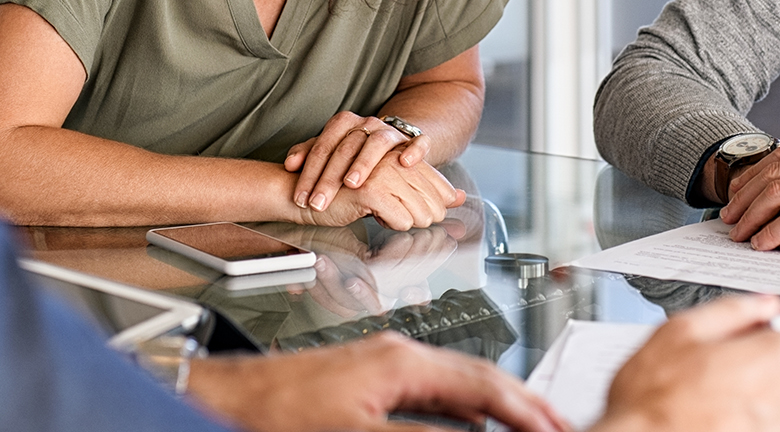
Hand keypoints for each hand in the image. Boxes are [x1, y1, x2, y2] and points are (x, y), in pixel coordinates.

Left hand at [187, 331, 568, 431]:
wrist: (221, 398)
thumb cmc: (273, 412)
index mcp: (401, 361)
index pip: (483, 384)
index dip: (525, 409)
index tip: (558, 427)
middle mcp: (396, 354)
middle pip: (477, 378)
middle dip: (521, 404)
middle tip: (558, 424)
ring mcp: (382, 364)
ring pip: (456, 385)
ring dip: (494, 408)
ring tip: (527, 425)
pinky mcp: (366, 380)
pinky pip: (431, 391)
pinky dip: (462, 409)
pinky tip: (470, 425)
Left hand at [286, 111, 427, 212]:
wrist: (390, 141)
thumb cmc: (355, 151)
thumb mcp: (329, 150)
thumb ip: (307, 154)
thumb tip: (290, 164)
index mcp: (344, 123)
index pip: (322, 146)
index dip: (309, 174)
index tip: (301, 199)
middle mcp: (367, 124)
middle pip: (345, 148)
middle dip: (329, 178)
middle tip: (318, 202)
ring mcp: (390, 131)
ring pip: (377, 143)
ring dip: (363, 164)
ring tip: (352, 184)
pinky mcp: (412, 141)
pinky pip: (417, 142)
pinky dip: (413, 151)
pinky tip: (405, 164)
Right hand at [295, 151, 461, 230]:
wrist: (302, 192)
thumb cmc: (344, 191)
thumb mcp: (390, 188)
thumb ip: (426, 189)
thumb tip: (461, 197)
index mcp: (400, 153)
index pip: (438, 183)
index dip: (439, 204)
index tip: (434, 215)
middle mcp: (395, 158)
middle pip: (435, 201)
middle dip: (425, 218)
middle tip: (404, 221)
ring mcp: (384, 172)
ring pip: (421, 212)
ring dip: (406, 222)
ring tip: (384, 216)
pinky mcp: (371, 190)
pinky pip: (401, 220)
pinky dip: (391, 225)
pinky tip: (373, 216)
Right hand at [596, 294, 779, 431]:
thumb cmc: (655, 399)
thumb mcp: (683, 329)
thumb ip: (733, 310)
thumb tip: (760, 305)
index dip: (776, 320)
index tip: (759, 322)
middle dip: (766, 354)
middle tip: (724, 357)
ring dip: (760, 386)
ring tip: (717, 389)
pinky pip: (773, 422)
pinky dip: (752, 414)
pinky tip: (719, 411)